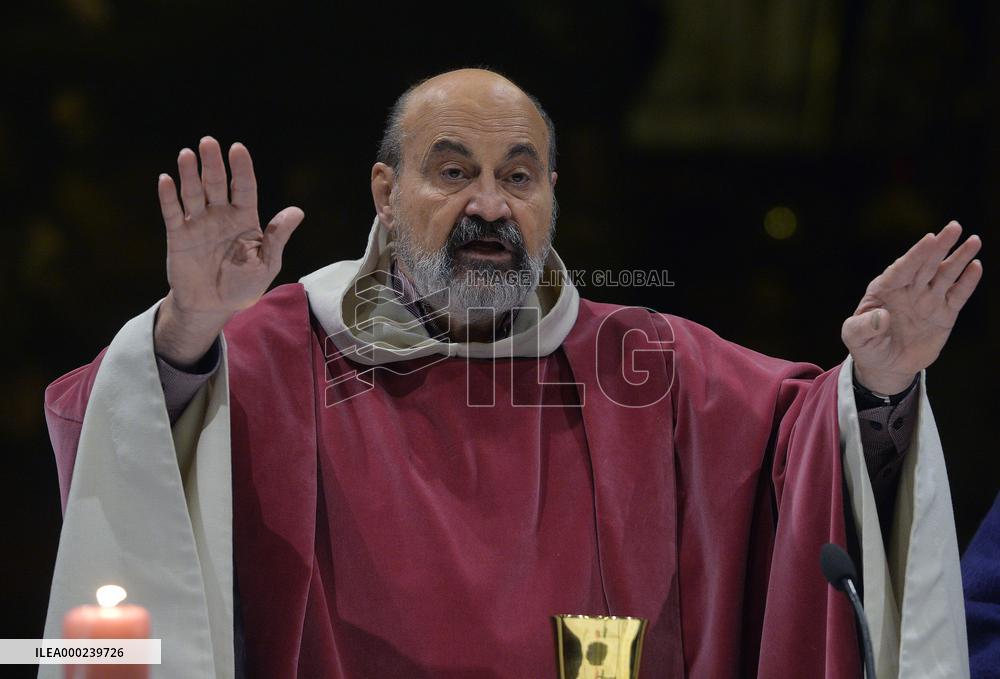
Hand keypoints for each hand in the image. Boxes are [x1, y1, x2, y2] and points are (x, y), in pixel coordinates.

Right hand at [154, 137, 303, 366]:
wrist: (213, 307)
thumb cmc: (244, 285)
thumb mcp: (267, 264)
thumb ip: (277, 237)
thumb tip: (296, 211)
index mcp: (245, 219)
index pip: (244, 187)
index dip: (241, 169)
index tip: (237, 149)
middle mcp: (220, 216)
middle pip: (216, 184)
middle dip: (212, 164)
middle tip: (208, 142)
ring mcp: (199, 224)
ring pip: (193, 193)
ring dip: (189, 174)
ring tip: (187, 154)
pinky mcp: (178, 236)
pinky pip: (173, 213)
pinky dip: (168, 197)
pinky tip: (166, 180)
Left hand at [842, 221, 981, 394]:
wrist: (885, 365)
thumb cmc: (866, 346)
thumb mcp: (855, 337)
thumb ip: (862, 327)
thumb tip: (879, 317)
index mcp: (885, 288)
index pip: (902, 268)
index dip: (916, 254)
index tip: (930, 238)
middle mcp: (909, 289)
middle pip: (926, 264)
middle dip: (940, 246)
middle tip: (954, 226)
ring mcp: (928, 300)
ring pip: (945, 275)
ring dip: (959, 258)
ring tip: (973, 241)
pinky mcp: (944, 314)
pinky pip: (957, 295)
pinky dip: (967, 282)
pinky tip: (976, 267)